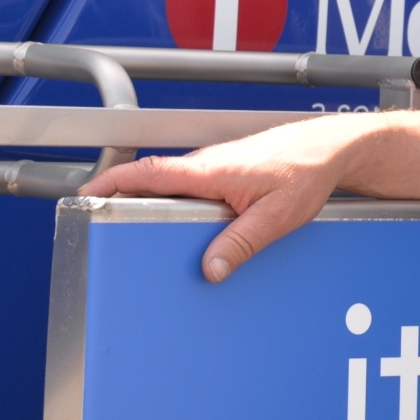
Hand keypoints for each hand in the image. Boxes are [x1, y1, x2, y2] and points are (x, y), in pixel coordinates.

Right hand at [84, 112, 375, 282]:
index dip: (112, 183)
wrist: (333, 150)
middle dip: (124, 201)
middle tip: (102, 225)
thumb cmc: (308, 171)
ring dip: (153, 205)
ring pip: (172, 188)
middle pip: (151, 183)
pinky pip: (191, 190)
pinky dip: (178, 204)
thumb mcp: (277, 215)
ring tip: (137, 233)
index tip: (86, 196)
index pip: (147, 173)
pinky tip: (184, 226)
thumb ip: (242, 242)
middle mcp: (206, 165)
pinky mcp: (226, 174)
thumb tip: (212, 269)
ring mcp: (214, 168)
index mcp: (209, 171)